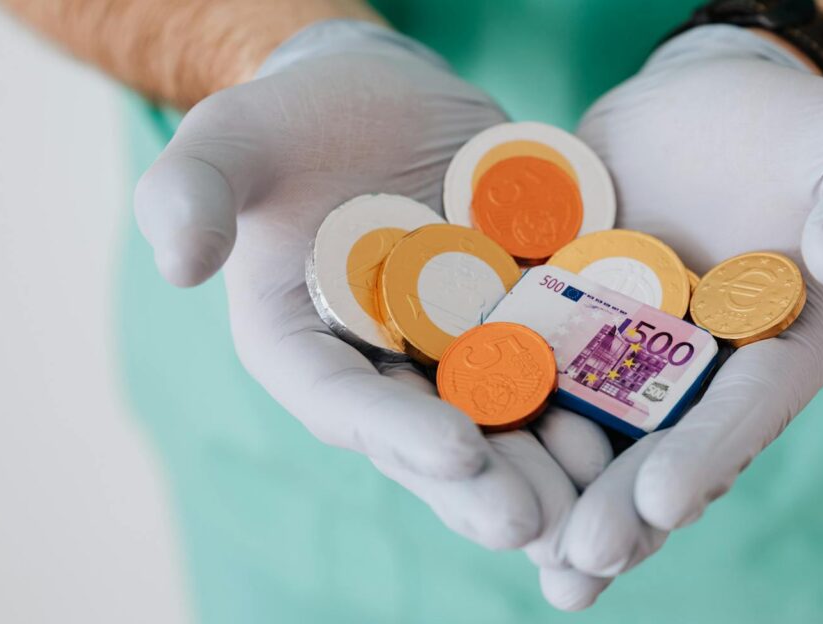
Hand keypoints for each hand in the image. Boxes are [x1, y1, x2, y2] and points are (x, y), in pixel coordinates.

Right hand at [132, 20, 613, 570]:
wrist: (383, 98)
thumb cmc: (293, 121)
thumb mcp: (231, 140)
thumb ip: (193, 191)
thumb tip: (176, 263)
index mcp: (308, 351)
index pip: (348, 405)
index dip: (397, 433)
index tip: (452, 451)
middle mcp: (389, 368)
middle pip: (439, 440)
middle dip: (486, 485)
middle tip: (534, 522)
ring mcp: (464, 347)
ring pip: (511, 422)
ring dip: (554, 465)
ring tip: (601, 494)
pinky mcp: (525, 313)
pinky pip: (565, 360)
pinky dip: (601, 394)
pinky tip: (646, 419)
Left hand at [542, 25, 822, 606]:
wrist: (696, 108)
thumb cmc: (788, 132)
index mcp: (777, 350)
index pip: (748, 407)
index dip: (709, 452)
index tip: (668, 498)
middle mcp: (701, 375)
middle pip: (665, 448)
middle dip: (625, 506)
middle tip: (584, 556)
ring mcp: (627, 360)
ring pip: (597, 440)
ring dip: (566, 501)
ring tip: (538, 561)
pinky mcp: (566, 327)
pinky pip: (536, 380)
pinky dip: (508, 425)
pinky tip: (469, 477)